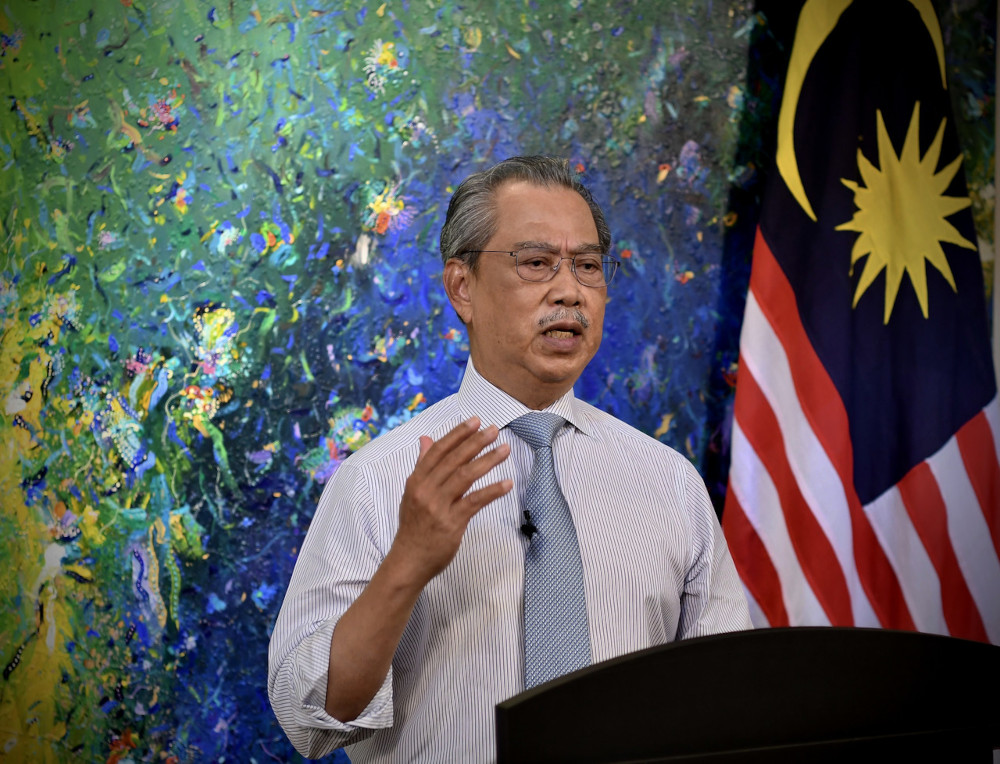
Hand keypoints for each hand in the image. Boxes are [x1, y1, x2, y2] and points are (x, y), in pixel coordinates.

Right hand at [389, 417, 511, 583]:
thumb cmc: (414, 527)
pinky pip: (475, 502)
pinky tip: (507, 483)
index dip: (457, 434)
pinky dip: (492, 491)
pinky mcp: (452, 523)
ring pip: (465, 476)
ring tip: (504, 450)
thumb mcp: (412, 493)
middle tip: (493, 430)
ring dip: (487, 461)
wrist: (409, 560)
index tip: (474, 422)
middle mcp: (426, 490)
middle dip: (475, 442)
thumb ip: (422, 466)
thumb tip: (426, 439)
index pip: (438, 451)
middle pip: (454, 460)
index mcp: (416, 481)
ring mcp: (438, 506)